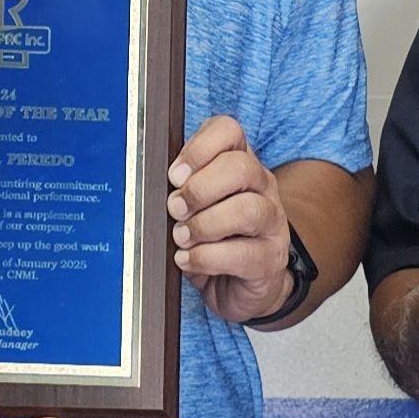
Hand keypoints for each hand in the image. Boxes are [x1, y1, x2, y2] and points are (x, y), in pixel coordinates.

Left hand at [167, 115, 295, 323]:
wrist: (240, 286)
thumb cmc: (210, 240)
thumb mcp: (191, 208)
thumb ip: (176, 191)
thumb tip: (147, 187)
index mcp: (239, 163)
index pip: (229, 132)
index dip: (199, 148)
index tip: (174, 174)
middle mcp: (261, 186)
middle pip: (240, 167)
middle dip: (199, 189)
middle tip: (174, 209)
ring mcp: (271, 222)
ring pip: (247, 210)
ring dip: (204, 224)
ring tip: (181, 237)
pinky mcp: (270, 259)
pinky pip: (243, 254)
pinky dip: (207, 257)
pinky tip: (187, 259)